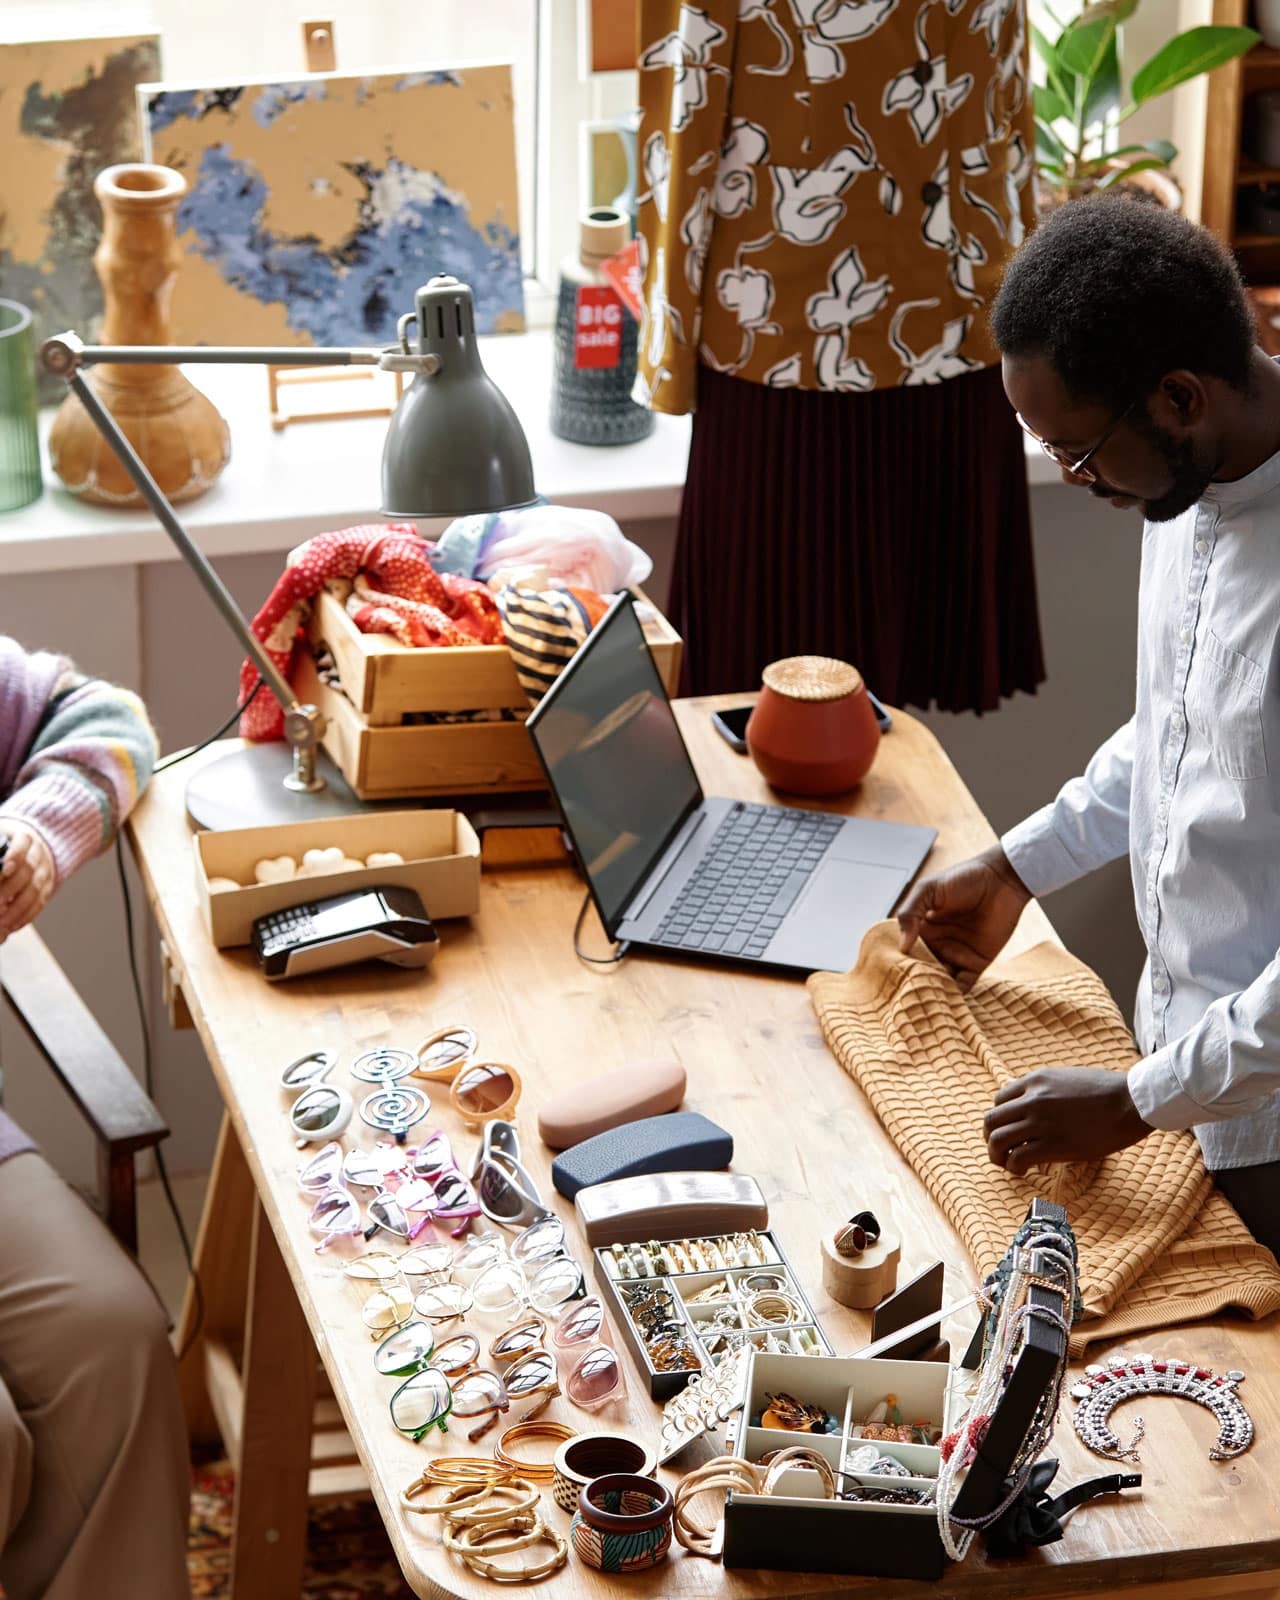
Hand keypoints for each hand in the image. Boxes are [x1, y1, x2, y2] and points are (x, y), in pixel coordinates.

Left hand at [0, 822, 55, 938]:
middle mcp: (38, 853)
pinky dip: (26, 916)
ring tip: (1, 920)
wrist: (32, 848)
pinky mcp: (48, 887)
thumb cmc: (7, 846)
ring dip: (17, 908)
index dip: (14, 856)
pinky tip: (12, 925)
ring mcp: (45, 871)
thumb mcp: (0, 841)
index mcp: (24, 838)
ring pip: (35, 890)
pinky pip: (40, 903)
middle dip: (10, 889)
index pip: (22, 845)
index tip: (5, 869)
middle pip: (28, 871)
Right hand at [897, 844, 1031, 990]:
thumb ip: (910, 913)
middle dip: (914, 981)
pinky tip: (947, 1000)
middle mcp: (936, 944)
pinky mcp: (976, 963)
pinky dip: (956, 995)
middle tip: (904, 995)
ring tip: (924, 1002)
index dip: (897, 962)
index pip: (904, 950)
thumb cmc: (964, 878)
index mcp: (921, 927)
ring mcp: (956, 954)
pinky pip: (964, 984)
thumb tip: (903, 945)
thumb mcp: (929, 889)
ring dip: (933, 990)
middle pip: (921, 969)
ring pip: (940, 980)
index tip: (888, 976)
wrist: (1002, 879)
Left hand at [985, 1067, 1152, 1175]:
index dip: (1000, 1118)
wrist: (1130, 1102)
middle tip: (999, 1150)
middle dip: (990, 1138)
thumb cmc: (1106, 1091)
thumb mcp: (1067, 1078)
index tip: (1008, 1130)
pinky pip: (1017, 1158)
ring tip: (1005, 1163)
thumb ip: (1045, 1089)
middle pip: (991, 1121)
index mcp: (1035, 1081)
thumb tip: (1033, 1104)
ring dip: (996, 1155)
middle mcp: (1032, 1100)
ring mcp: (1041, 1122)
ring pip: (998, 1140)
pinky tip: (1022, 1171)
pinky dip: (1013, 1167)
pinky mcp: (1053, 1145)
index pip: (999, 1100)